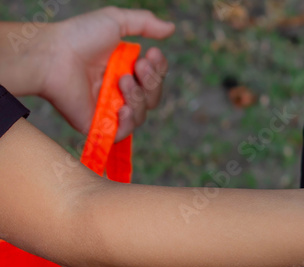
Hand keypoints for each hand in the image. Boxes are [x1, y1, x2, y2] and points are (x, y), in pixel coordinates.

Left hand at [35, 7, 173, 140]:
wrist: (53, 55)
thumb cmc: (78, 36)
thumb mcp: (115, 20)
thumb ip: (145, 23)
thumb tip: (172, 28)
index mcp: (124, 69)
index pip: (154, 77)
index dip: (159, 68)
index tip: (153, 54)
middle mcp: (118, 90)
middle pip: (153, 96)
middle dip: (152, 81)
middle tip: (139, 66)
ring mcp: (109, 108)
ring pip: (142, 113)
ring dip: (138, 96)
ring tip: (121, 80)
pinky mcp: (98, 124)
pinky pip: (125, 132)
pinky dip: (129, 121)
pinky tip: (123, 108)